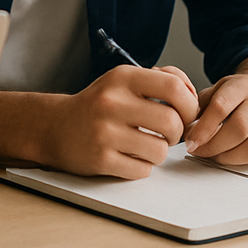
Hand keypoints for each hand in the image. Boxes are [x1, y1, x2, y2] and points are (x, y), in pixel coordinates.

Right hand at [38, 65, 200, 178]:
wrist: (55, 127)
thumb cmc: (98, 105)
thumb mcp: (123, 80)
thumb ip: (159, 79)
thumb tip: (192, 93)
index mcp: (122, 78)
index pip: (174, 88)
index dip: (190, 104)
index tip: (186, 113)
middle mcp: (112, 102)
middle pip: (172, 123)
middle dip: (177, 133)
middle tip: (167, 134)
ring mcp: (105, 132)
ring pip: (160, 150)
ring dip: (159, 152)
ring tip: (145, 145)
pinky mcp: (101, 159)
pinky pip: (142, 170)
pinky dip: (142, 167)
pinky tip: (129, 157)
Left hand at [184, 74, 247, 165]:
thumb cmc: (233, 98)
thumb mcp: (214, 92)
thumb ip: (199, 108)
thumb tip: (187, 130)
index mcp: (245, 84)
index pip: (221, 106)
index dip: (203, 128)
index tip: (191, 142)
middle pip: (240, 128)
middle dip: (214, 145)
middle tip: (200, 151)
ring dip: (229, 157)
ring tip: (215, 155)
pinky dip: (244, 161)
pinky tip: (232, 155)